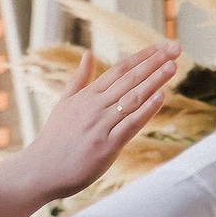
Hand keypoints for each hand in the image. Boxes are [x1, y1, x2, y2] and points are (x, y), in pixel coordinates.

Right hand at [0, 44, 181, 216]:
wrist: (40, 170)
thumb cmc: (54, 140)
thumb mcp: (64, 104)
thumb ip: (79, 80)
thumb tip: (88, 54)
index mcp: (87, 95)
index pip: (119, 69)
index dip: (142, 56)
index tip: (161, 46)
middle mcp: (95, 106)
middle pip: (129, 79)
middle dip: (154, 62)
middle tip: (175, 48)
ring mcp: (100, 125)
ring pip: (132, 98)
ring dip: (154, 81)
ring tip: (173, 66)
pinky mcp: (106, 146)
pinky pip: (129, 125)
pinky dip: (146, 110)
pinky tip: (161, 97)